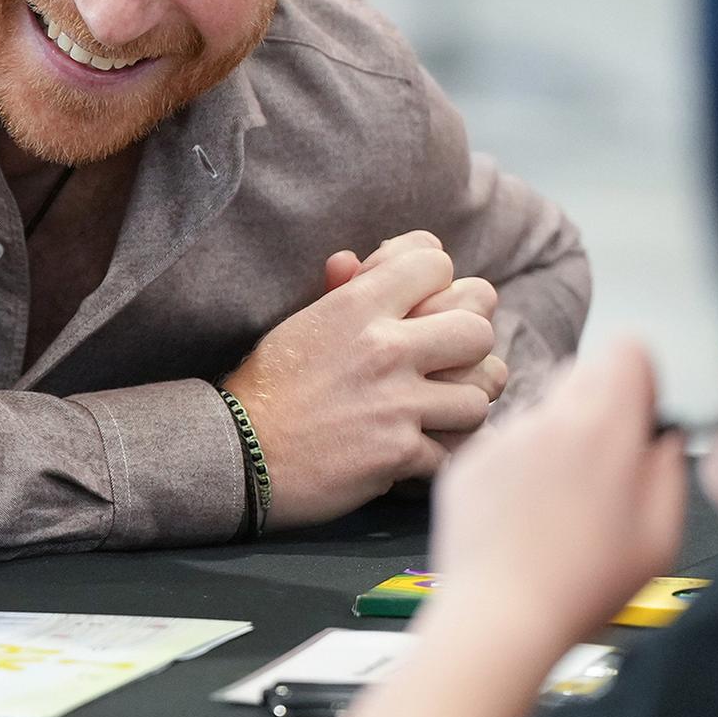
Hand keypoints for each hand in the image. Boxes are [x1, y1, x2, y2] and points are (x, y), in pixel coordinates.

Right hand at [223, 232, 500, 527]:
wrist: (237, 454)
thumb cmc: (268, 387)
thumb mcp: (300, 325)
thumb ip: (340, 291)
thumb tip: (354, 261)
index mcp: (357, 306)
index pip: (436, 262)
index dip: (437, 281)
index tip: (423, 305)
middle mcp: (384, 347)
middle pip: (477, 327)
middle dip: (468, 346)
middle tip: (447, 362)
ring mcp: (396, 402)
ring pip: (480, 394)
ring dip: (461, 405)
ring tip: (438, 411)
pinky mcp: (399, 453)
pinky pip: (454, 450)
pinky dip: (437, 455)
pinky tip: (414, 452)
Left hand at [429, 338, 686, 646]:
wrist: (499, 617)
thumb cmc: (582, 587)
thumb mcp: (661, 536)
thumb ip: (668, 471)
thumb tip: (664, 436)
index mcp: (603, 430)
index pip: (627, 350)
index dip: (641, 379)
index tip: (640, 417)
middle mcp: (546, 421)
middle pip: (581, 372)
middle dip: (601, 406)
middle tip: (605, 466)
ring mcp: (500, 439)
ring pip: (540, 412)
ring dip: (557, 439)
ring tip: (561, 505)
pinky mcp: (465, 462)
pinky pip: (502, 444)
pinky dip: (517, 467)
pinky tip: (524, 517)